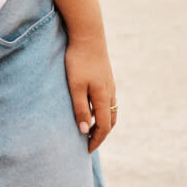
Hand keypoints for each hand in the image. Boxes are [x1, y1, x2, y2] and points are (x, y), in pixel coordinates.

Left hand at [65, 35, 116, 152]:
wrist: (88, 36)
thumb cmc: (78, 61)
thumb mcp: (75, 86)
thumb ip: (79, 109)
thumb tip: (84, 131)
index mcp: (103, 98)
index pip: (103, 127)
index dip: (96, 140)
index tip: (87, 150)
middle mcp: (110, 93)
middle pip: (110, 121)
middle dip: (101, 134)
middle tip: (89, 144)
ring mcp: (110, 85)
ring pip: (111, 110)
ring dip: (103, 123)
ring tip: (91, 129)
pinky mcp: (106, 77)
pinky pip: (108, 100)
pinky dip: (103, 111)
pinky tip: (92, 108)